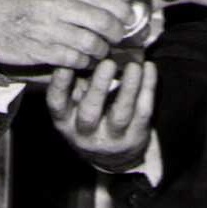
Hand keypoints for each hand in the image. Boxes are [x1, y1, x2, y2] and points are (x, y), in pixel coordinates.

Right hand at [0, 0, 128, 69]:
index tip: (128, 18)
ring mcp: (47, 29)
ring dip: (101, 52)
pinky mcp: (38, 50)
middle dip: (118, 34)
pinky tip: (82, 61)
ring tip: (101, 52)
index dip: (123, 11)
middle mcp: (57, 5)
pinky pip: (73, 61)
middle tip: (119, 38)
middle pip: (104, 23)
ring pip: (92, 45)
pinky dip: (83, 63)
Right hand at [47, 56, 156, 171]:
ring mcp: (111, 138)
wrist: (113, 157)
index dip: (60, 83)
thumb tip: (86, 50)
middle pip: (89, 112)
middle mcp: (85, 133)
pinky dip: (147, 89)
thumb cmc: (90, 119)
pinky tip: (149, 69)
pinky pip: (143, 112)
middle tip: (108, 62)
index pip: (57, 103)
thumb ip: (77, 83)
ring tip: (134, 66)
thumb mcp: (74, 107)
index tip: (67, 61)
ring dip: (128, 88)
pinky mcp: (135, 136)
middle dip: (99, 87)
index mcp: (65, 121)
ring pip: (120, 114)